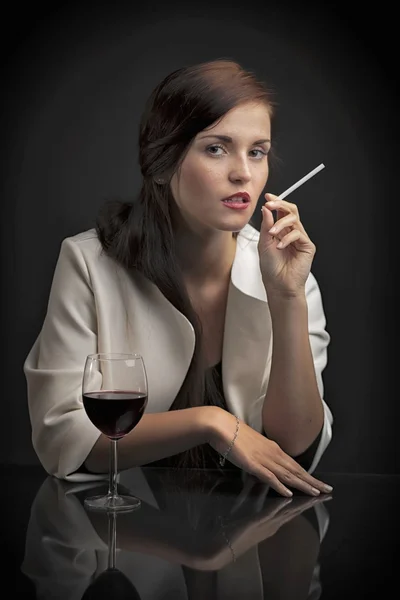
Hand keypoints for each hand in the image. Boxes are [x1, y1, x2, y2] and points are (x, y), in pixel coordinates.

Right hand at [210, 410, 332, 496]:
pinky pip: (269, 476)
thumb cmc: (233, 433)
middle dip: (312, 481)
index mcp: (272, 448)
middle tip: (327, 489)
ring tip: (315, 492)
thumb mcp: (252, 445)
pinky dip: (279, 485)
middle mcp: (272, 453)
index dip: (308, 474)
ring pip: (287, 474)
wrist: (221, 425)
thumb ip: (261, 456)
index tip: (319, 482)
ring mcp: (263, 459)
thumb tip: (265, 466)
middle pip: (296, 470)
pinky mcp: (253, 464)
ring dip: (302, 484)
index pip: (295, 464)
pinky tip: (288, 492)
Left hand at [258, 193, 315, 296]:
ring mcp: (300, 239)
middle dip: (280, 204)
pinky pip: (298, 234)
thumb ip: (266, 225)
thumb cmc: (270, 268)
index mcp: (280, 231)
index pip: (281, 212)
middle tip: (270, 204)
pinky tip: (280, 246)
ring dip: (280, 223)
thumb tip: (266, 208)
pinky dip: (287, 238)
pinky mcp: (307, 246)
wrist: (278, 285)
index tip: (267, 197)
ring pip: (294, 220)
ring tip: (272, 233)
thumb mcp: (263, 243)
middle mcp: (291, 233)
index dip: (276, 202)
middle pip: (291, 210)